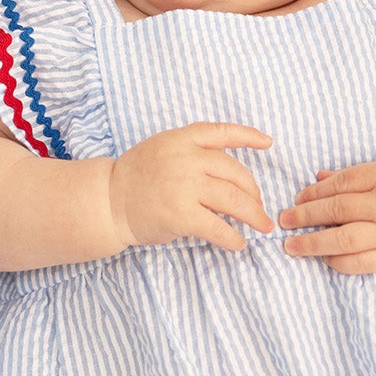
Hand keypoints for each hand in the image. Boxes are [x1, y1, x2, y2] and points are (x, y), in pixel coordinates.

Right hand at [110, 122, 273, 252]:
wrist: (108, 201)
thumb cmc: (136, 178)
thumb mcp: (162, 150)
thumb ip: (192, 154)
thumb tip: (229, 176)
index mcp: (180, 139)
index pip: (221, 132)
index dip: (248, 136)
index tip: (268, 143)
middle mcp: (185, 158)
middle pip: (235, 172)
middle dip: (253, 192)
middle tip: (260, 207)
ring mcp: (183, 185)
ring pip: (233, 199)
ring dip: (253, 215)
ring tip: (262, 226)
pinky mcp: (181, 214)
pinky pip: (218, 227)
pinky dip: (233, 237)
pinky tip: (239, 243)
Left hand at [278, 154, 375, 273]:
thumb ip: (354, 174)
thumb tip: (317, 179)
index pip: (339, 184)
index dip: (312, 193)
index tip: (295, 198)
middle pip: (336, 211)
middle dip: (304, 216)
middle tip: (283, 220)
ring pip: (344, 240)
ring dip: (312, 243)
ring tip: (291, 245)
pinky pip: (361, 263)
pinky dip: (338, 261)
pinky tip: (324, 257)